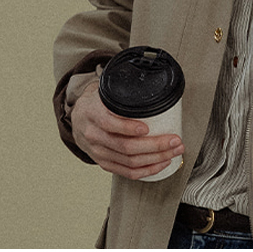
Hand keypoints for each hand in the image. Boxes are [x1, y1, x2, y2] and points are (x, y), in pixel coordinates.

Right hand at [65, 67, 183, 182]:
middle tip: (174, 141)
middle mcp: (94, 136)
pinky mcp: (105, 164)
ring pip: (129, 161)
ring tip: (173, 152)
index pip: (109, 123)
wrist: (78, 120)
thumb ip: (120, 89)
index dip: (128, 128)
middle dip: (154, 146)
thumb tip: (148, 79)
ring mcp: (99, 152)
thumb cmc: (95, 104)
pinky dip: (146, 170)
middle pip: (125, 146)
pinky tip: (160, 164)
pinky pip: (127, 172)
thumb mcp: (102, 91)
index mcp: (92, 113)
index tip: (147, 127)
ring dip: (155, 159)